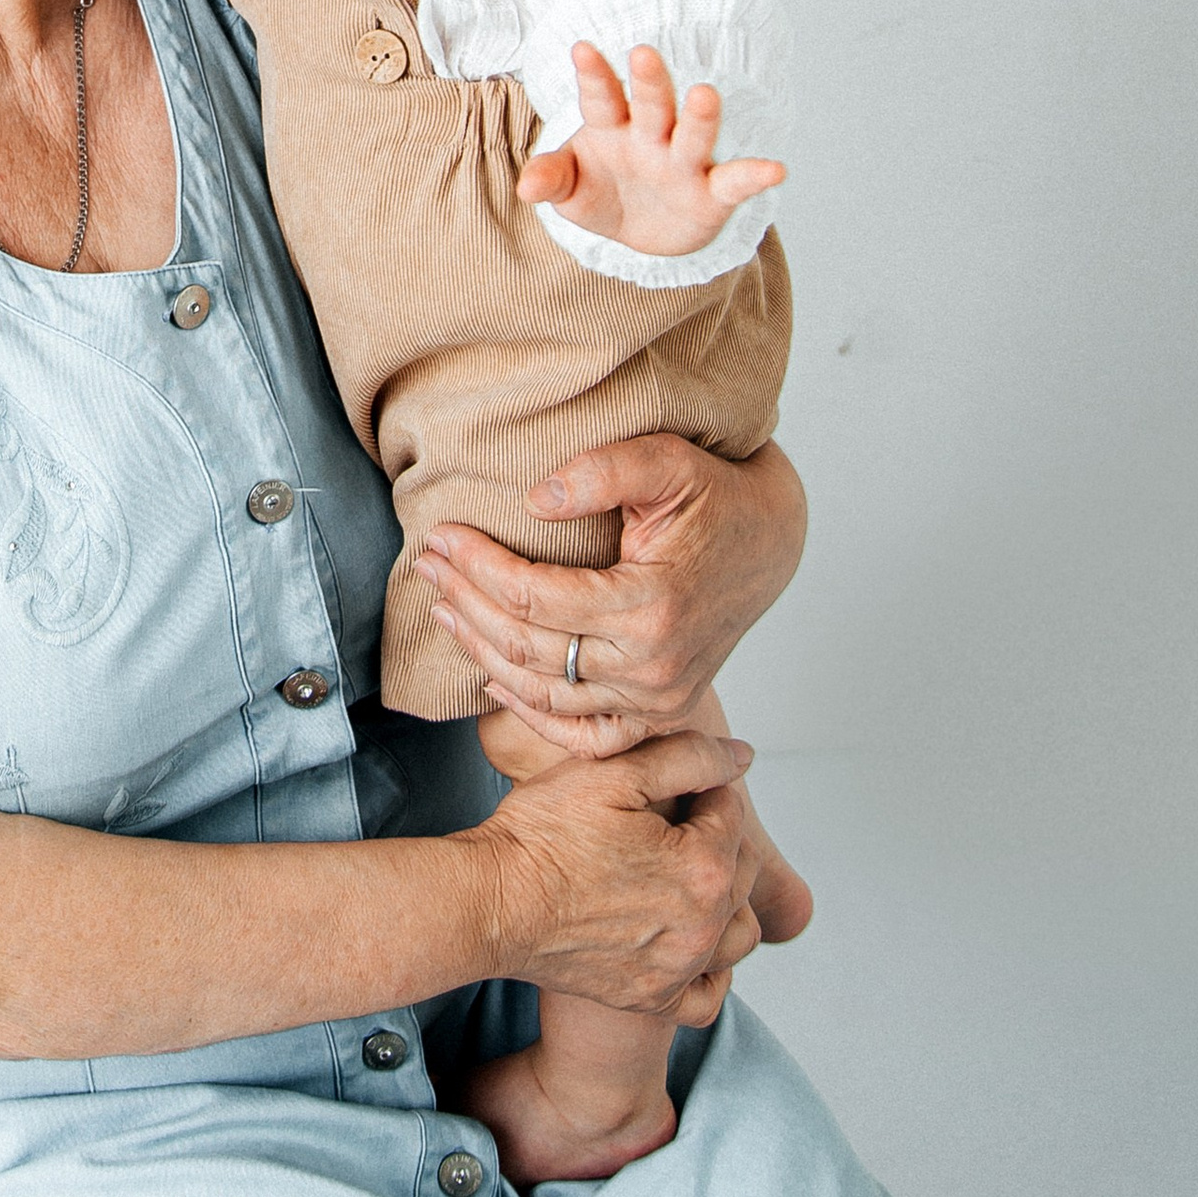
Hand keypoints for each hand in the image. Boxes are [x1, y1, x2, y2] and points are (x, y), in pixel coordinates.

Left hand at [421, 436, 813, 951]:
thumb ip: (602, 471)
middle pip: (528, 648)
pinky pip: (586, 736)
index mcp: (652, 604)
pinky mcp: (662, 713)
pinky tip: (494, 679)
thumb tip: (534, 500)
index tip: (439, 535)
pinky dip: (534, 715)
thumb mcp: (668, 461)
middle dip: (466, 601)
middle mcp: (655, 666)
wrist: (770, 541)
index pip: (534, 597)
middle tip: (427, 564)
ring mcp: (659, 699)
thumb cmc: (716, 496)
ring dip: (483, 652)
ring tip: (444, 607)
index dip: (477, 566)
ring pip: (544, 693)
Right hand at [477, 722, 760, 1018]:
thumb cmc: (541, 837)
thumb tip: (740, 757)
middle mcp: (703, 927)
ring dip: (724, 901)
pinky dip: (710, 970)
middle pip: (740, 870)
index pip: (731, 811)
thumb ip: (688, 758)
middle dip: (713, 838)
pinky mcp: (653, 998)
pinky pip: (710, 994)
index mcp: (703, 868)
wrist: (488, 904)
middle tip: (662, 824)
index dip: (699, 788)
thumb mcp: (613, 774)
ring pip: (737, 933)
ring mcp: (679, 970)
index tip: (661, 788)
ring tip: (680, 877)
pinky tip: (686, 943)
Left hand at [516, 42, 783, 255]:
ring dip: (700, 116)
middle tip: (642, 53)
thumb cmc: (601, 193)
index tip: (581, 48)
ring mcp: (683, 163)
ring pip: (692, 134)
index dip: (593, 76)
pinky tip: (776, 169)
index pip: (601, 99)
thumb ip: (551, 179)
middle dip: (648, 82)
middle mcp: (651, 137)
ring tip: (705, 93)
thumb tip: (527, 187)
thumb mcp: (570, 190)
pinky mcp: (711, 194)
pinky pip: (734, 182)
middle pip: (651, 105)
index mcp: (612, 127)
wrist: (639, 234)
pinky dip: (755, 176)